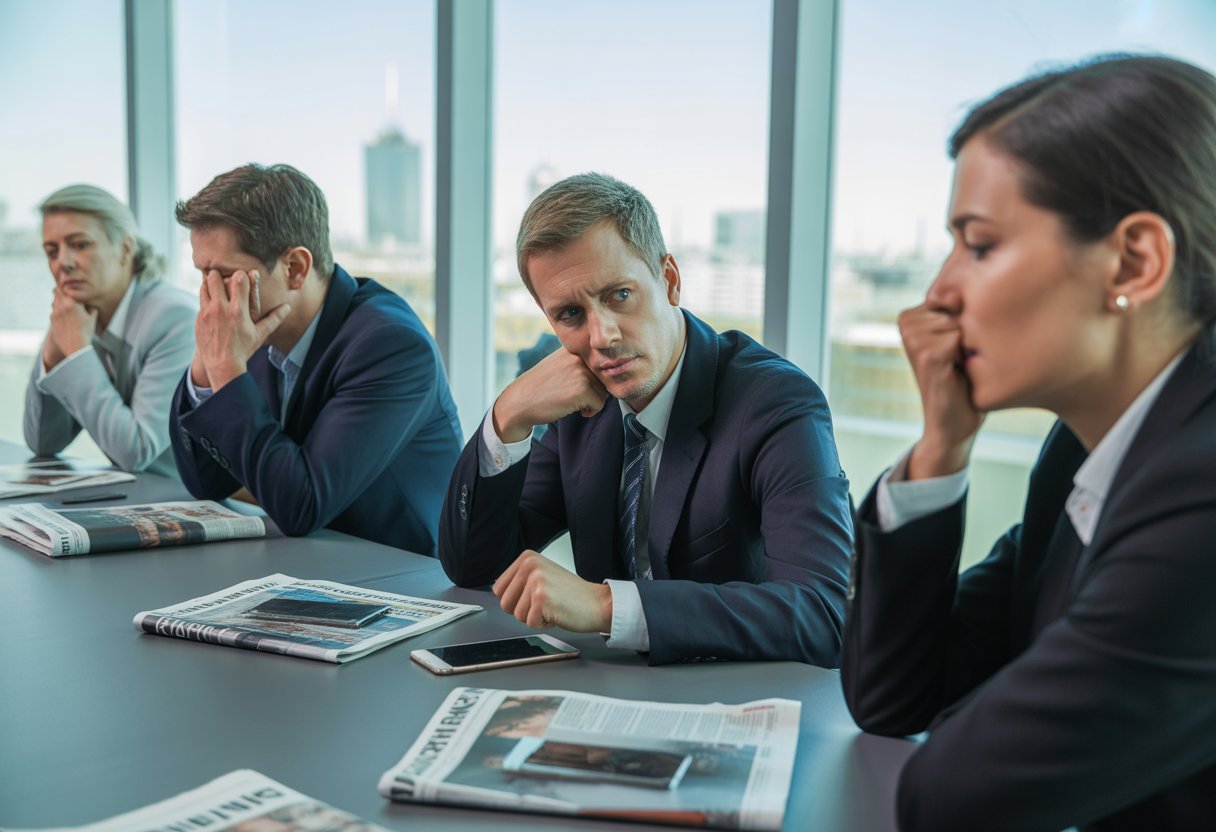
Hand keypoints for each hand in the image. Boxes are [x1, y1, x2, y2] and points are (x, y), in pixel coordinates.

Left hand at [43, 287, 97, 369]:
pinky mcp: (52, 321)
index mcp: (72, 303)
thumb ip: (89, 306)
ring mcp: (55, 313)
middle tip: (67, 291)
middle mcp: (61, 306)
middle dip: (61, 291)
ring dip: (59, 300)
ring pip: (54, 301)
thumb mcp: (92, 317)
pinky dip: (58, 310)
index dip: (65, 284)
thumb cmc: (86, 331)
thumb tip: (87, 301)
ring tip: (67, 304)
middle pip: (56, 292)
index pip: (64, 287)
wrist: (75, 347)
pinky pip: (54, 311)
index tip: (68, 283)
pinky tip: (66, 316)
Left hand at [194, 269, 289, 389]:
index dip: (241, 275)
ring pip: (203, 287)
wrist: (223, 365)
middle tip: (225, 281)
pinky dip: (207, 301)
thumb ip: (274, 319)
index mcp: (238, 310)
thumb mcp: (260, 334)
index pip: (238, 279)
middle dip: (219, 276)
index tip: (243, 279)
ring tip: (217, 291)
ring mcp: (206, 313)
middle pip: (214, 277)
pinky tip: (213, 308)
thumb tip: (287, 308)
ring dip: (210, 286)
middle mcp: (220, 308)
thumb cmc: (244, 349)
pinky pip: (201, 302)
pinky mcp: (198, 319)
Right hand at [492, 348, 608, 441]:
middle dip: (592, 392)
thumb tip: (608, 369)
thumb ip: (577, 364)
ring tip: (572, 402)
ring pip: (604, 392)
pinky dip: (589, 411)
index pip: (597, 365)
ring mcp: (581, 372)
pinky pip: (599, 404)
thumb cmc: (539, 389)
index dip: (591, 380)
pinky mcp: (582, 389)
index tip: (575, 387)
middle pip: (602, 378)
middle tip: (572, 397)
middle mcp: (578, 357)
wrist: (519, 403)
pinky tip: (572, 409)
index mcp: (572, 349)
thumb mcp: (557, 366)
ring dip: (591, 402)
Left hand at [493, 550, 612, 631]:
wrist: (598, 603)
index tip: (533, 596)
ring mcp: (536, 581)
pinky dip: (543, 624)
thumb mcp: (542, 575)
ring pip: (517, 615)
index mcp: (527, 558)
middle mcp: (530, 566)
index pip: (498, 588)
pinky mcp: (541, 599)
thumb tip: (498, 591)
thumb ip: (520, 580)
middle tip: (544, 603)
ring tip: (552, 606)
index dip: (515, 600)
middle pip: (505, 603)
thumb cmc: (572, 594)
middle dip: (523, 610)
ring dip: (534, 617)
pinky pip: (530, 623)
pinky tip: (556, 613)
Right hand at [898, 303, 983, 478]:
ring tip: (958, 365)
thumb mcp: (961, 336)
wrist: (952, 423)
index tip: (957, 347)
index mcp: (912, 314)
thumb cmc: (963, 380)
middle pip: (960, 304)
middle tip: (958, 359)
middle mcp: (907, 321)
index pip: (957, 293)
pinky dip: (967, 357)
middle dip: (969, 332)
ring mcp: (914, 338)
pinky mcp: (925, 354)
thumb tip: (963, 301)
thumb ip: (960, 311)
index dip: (967, 321)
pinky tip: (956, 373)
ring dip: (968, 345)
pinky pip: (961, 337)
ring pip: (961, 320)